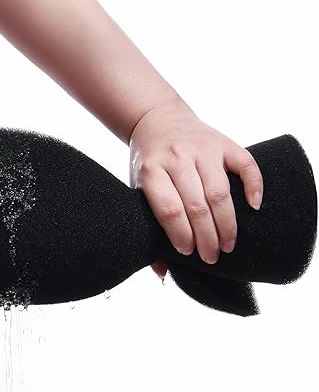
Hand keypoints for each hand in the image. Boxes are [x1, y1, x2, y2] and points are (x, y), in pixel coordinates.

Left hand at [129, 99, 263, 279]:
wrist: (158, 120)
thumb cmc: (149, 164)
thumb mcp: (138, 189)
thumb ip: (148, 225)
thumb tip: (161, 271)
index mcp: (151, 171)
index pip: (169, 210)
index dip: (181, 235)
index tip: (188, 252)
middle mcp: (177, 158)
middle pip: (197, 206)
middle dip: (207, 238)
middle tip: (212, 257)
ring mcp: (202, 148)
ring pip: (220, 192)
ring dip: (227, 223)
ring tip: (228, 244)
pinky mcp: (224, 142)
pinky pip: (246, 165)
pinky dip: (254, 186)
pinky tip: (253, 207)